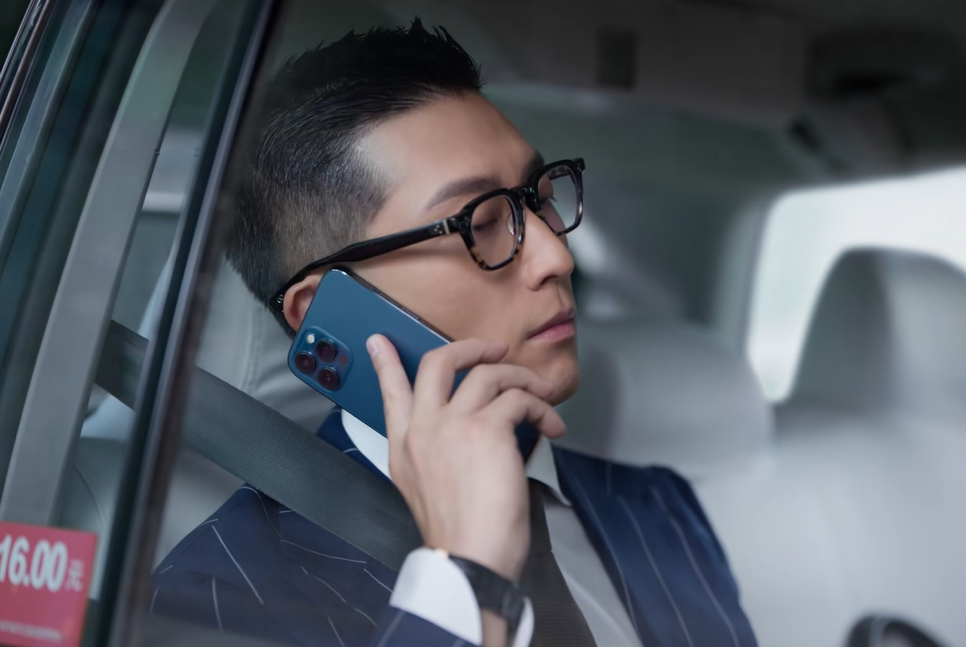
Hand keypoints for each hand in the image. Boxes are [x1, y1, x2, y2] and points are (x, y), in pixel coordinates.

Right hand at [367, 335, 565, 580]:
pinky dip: (541, 408)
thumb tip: (465, 429)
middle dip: (470, 347)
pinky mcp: (487, 430)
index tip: (379, 340)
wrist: (470, 560)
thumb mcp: (425, 490)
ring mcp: (453, 425)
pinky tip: (550, 425)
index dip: (384, 362)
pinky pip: (519, 399)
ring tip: (541, 393)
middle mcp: (423, 429)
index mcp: (404, 446)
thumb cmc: (459, 535)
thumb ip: (433, 453)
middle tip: (493, 350)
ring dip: (522, 378)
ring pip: (488, 374)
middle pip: (437, 363)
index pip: (389, 392)